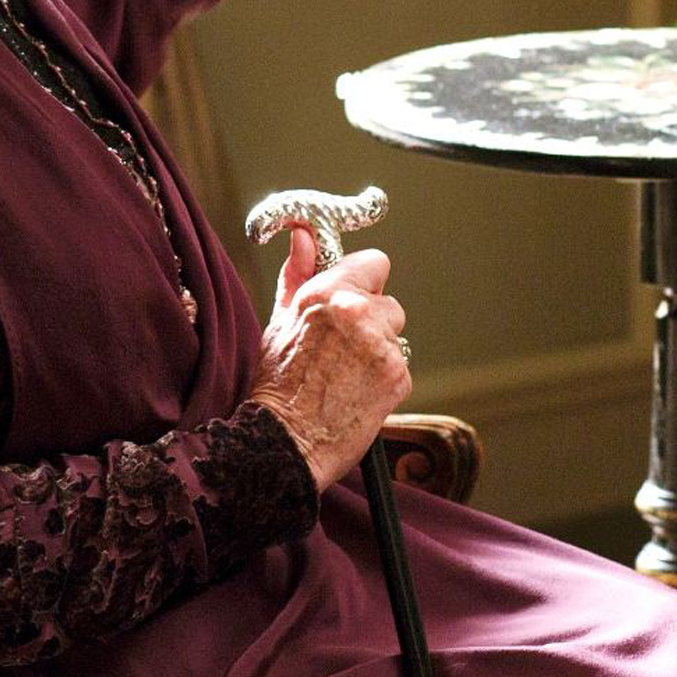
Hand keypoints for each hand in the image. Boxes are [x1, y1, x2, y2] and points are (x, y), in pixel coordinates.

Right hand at [245, 231, 410, 491]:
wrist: (286, 440)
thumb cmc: (278, 382)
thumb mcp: (281, 320)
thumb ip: (298, 273)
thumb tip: (303, 236)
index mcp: (327, 293)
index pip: (375, 262)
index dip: (365, 279)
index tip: (355, 293)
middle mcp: (358, 313)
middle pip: (388, 301)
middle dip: (372, 319)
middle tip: (343, 345)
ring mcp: (382, 345)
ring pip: (394, 334)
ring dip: (379, 348)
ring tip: (347, 371)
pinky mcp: (397, 376)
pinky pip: (398, 364)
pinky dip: (383, 377)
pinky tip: (356, 390)